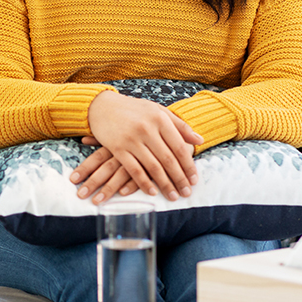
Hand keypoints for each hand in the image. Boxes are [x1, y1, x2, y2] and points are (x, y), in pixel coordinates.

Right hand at [72, 91, 202, 203]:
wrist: (102, 106)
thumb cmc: (133, 109)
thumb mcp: (158, 111)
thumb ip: (179, 125)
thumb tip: (200, 140)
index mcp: (160, 118)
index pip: (179, 146)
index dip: (188, 165)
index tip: (194, 180)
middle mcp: (147, 128)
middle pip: (168, 159)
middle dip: (179, 179)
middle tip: (186, 193)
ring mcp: (132, 139)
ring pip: (153, 167)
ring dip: (164, 184)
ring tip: (173, 196)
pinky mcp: (117, 148)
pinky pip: (134, 170)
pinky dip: (144, 183)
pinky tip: (152, 191)